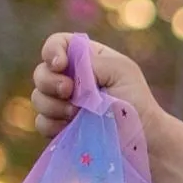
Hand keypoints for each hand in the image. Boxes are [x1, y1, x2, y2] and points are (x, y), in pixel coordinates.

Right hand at [33, 33, 158, 142]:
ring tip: (77, 113)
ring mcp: (64, 104)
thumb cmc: (137, 101)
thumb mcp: (120, 70)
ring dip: (53, 105)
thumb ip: (91, 62)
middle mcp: (71, 79)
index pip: (58, 44)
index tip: (60, 65)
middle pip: (41, 72)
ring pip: (38, 98)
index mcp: (86, 59)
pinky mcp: (61, 127)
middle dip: (49, 81)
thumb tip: (63, 69)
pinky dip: (52, 125)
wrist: (143, 138)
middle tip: (69, 91)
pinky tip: (70, 127)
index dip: (52, 51)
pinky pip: (41, 122)